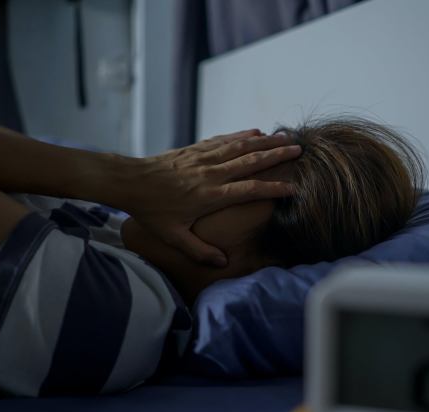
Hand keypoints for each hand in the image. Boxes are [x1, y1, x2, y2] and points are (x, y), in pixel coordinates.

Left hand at [119, 129, 299, 265]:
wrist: (129, 182)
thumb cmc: (151, 212)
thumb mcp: (173, 237)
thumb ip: (199, 251)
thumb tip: (223, 262)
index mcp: (210, 196)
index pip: (249, 191)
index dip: (273, 189)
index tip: (293, 188)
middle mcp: (211, 173)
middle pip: (251, 161)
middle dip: (276, 155)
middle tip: (299, 149)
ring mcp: (203, 158)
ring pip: (240, 146)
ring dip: (264, 141)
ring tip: (284, 137)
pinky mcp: (194, 150)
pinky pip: (222, 140)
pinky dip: (240, 135)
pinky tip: (254, 132)